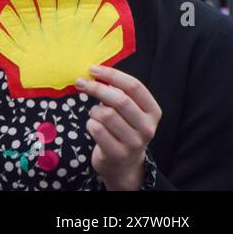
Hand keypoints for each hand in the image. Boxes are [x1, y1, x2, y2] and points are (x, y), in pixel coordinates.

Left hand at [77, 64, 160, 190]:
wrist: (123, 164)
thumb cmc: (123, 128)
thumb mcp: (128, 111)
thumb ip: (118, 92)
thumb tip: (95, 73)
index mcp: (152, 111)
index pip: (135, 86)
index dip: (112, 75)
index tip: (93, 69)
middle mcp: (147, 127)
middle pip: (120, 100)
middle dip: (96, 88)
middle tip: (80, 82)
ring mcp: (134, 143)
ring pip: (105, 114)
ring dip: (94, 111)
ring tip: (96, 114)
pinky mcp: (118, 153)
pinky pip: (96, 129)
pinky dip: (90, 124)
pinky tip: (95, 127)